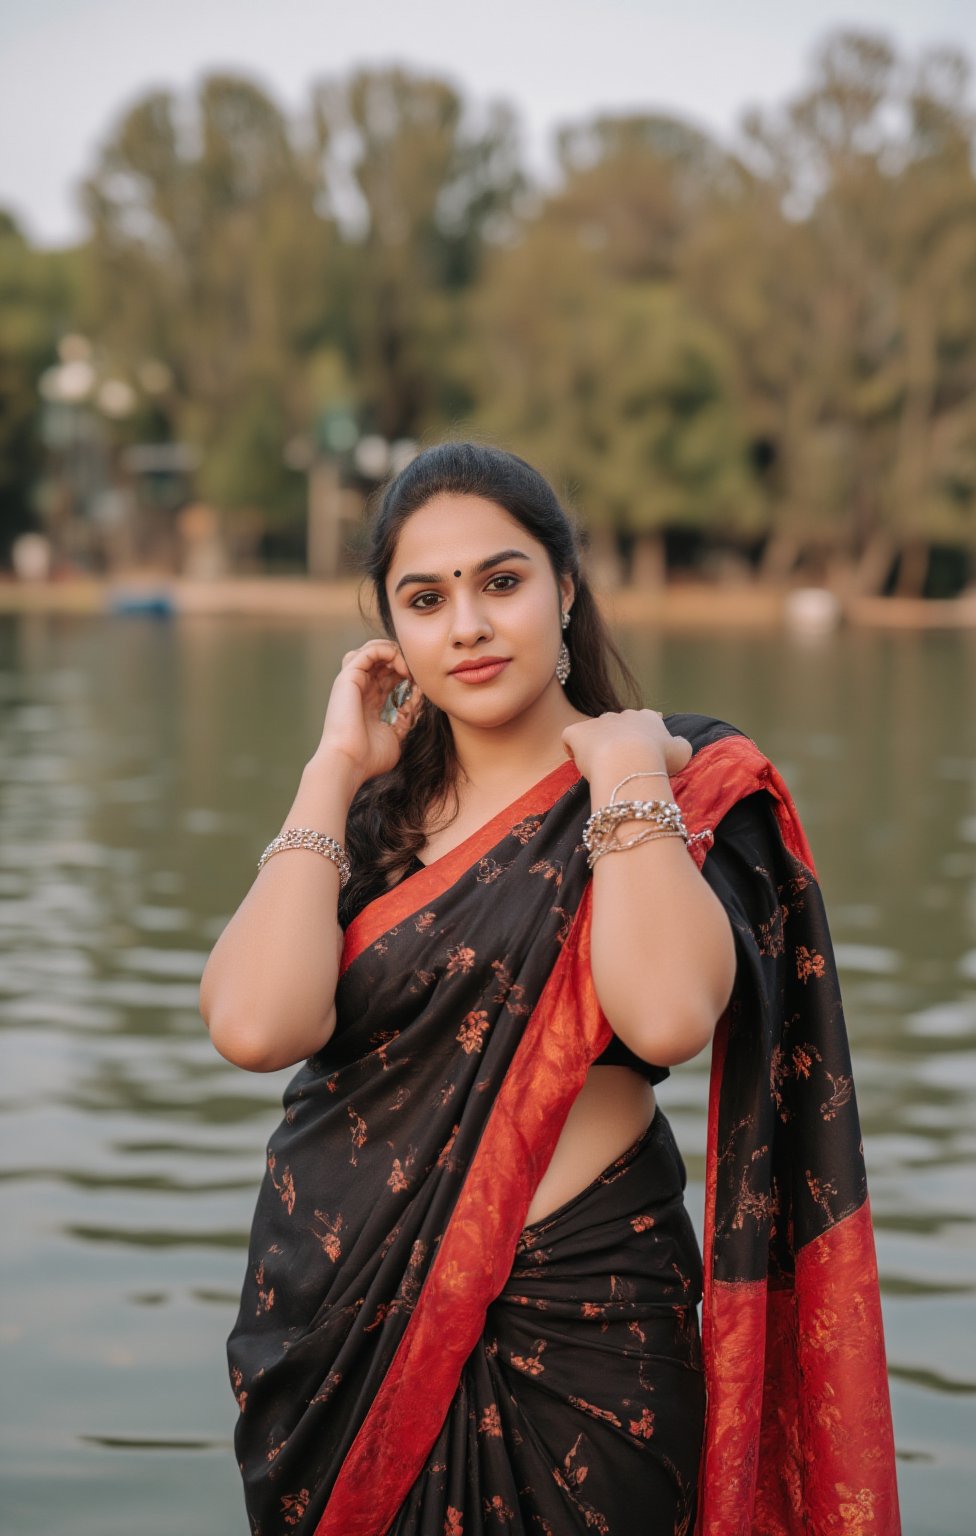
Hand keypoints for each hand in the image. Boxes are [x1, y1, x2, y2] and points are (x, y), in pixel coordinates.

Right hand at [313, 638, 424, 786]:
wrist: (349, 762)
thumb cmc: (369, 757)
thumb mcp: (395, 736)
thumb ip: (405, 719)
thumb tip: (419, 701)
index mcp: (368, 702)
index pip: (387, 675)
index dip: (407, 673)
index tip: (422, 684)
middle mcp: (360, 689)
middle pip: (381, 660)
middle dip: (402, 660)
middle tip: (418, 673)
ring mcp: (353, 681)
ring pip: (373, 649)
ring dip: (394, 652)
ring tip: (408, 668)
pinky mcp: (349, 677)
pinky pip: (369, 651)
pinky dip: (387, 652)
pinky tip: (402, 668)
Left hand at [561, 709, 691, 783]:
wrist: (630, 762)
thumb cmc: (658, 759)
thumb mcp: (682, 753)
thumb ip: (680, 745)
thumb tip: (678, 744)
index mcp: (646, 718)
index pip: (644, 722)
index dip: (642, 738)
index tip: (643, 753)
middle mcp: (621, 715)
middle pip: (617, 727)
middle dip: (618, 742)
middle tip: (621, 765)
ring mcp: (597, 722)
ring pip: (594, 733)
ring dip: (595, 747)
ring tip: (601, 767)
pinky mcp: (576, 731)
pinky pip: (570, 738)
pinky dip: (572, 748)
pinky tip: (579, 761)